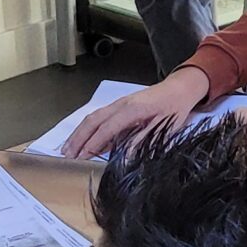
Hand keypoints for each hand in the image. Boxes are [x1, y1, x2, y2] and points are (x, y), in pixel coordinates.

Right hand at [63, 65, 211, 158]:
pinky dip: (87, 127)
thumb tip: (124, 156)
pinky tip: (82, 138)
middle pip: (93, 121)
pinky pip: (98, 116)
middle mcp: (121, 104)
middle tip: (66, 155)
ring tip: (67, 148)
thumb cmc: (175, 108)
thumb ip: (142, 140)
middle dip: (78, 138)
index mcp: (132, 109)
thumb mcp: (164, 127)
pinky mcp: (119, 104)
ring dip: (79, 133)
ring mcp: (119, 103)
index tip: (81, 157)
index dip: (92, 144)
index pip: (106, 128)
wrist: (180, 88)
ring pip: (93, 117)